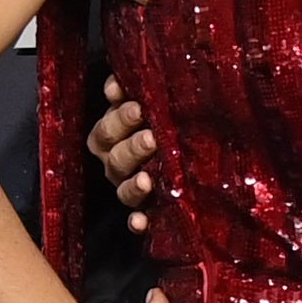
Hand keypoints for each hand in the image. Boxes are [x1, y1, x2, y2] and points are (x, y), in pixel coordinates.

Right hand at [88, 71, 156, 223]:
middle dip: (131, 146)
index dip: (118, 115)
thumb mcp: (157, 104)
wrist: (193, 160)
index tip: (134, 103)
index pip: (108, 127)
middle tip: (151, 136)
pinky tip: (143, 221)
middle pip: (115, 156)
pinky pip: (137, 220)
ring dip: (133, 184)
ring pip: (123, 189)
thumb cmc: (168, 124)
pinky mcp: (145, 211)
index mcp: (115, 137)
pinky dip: (138, 222)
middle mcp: (117, 163)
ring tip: (148, 179)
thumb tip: (123, 80)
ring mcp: (129, 188)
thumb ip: (140, 91)